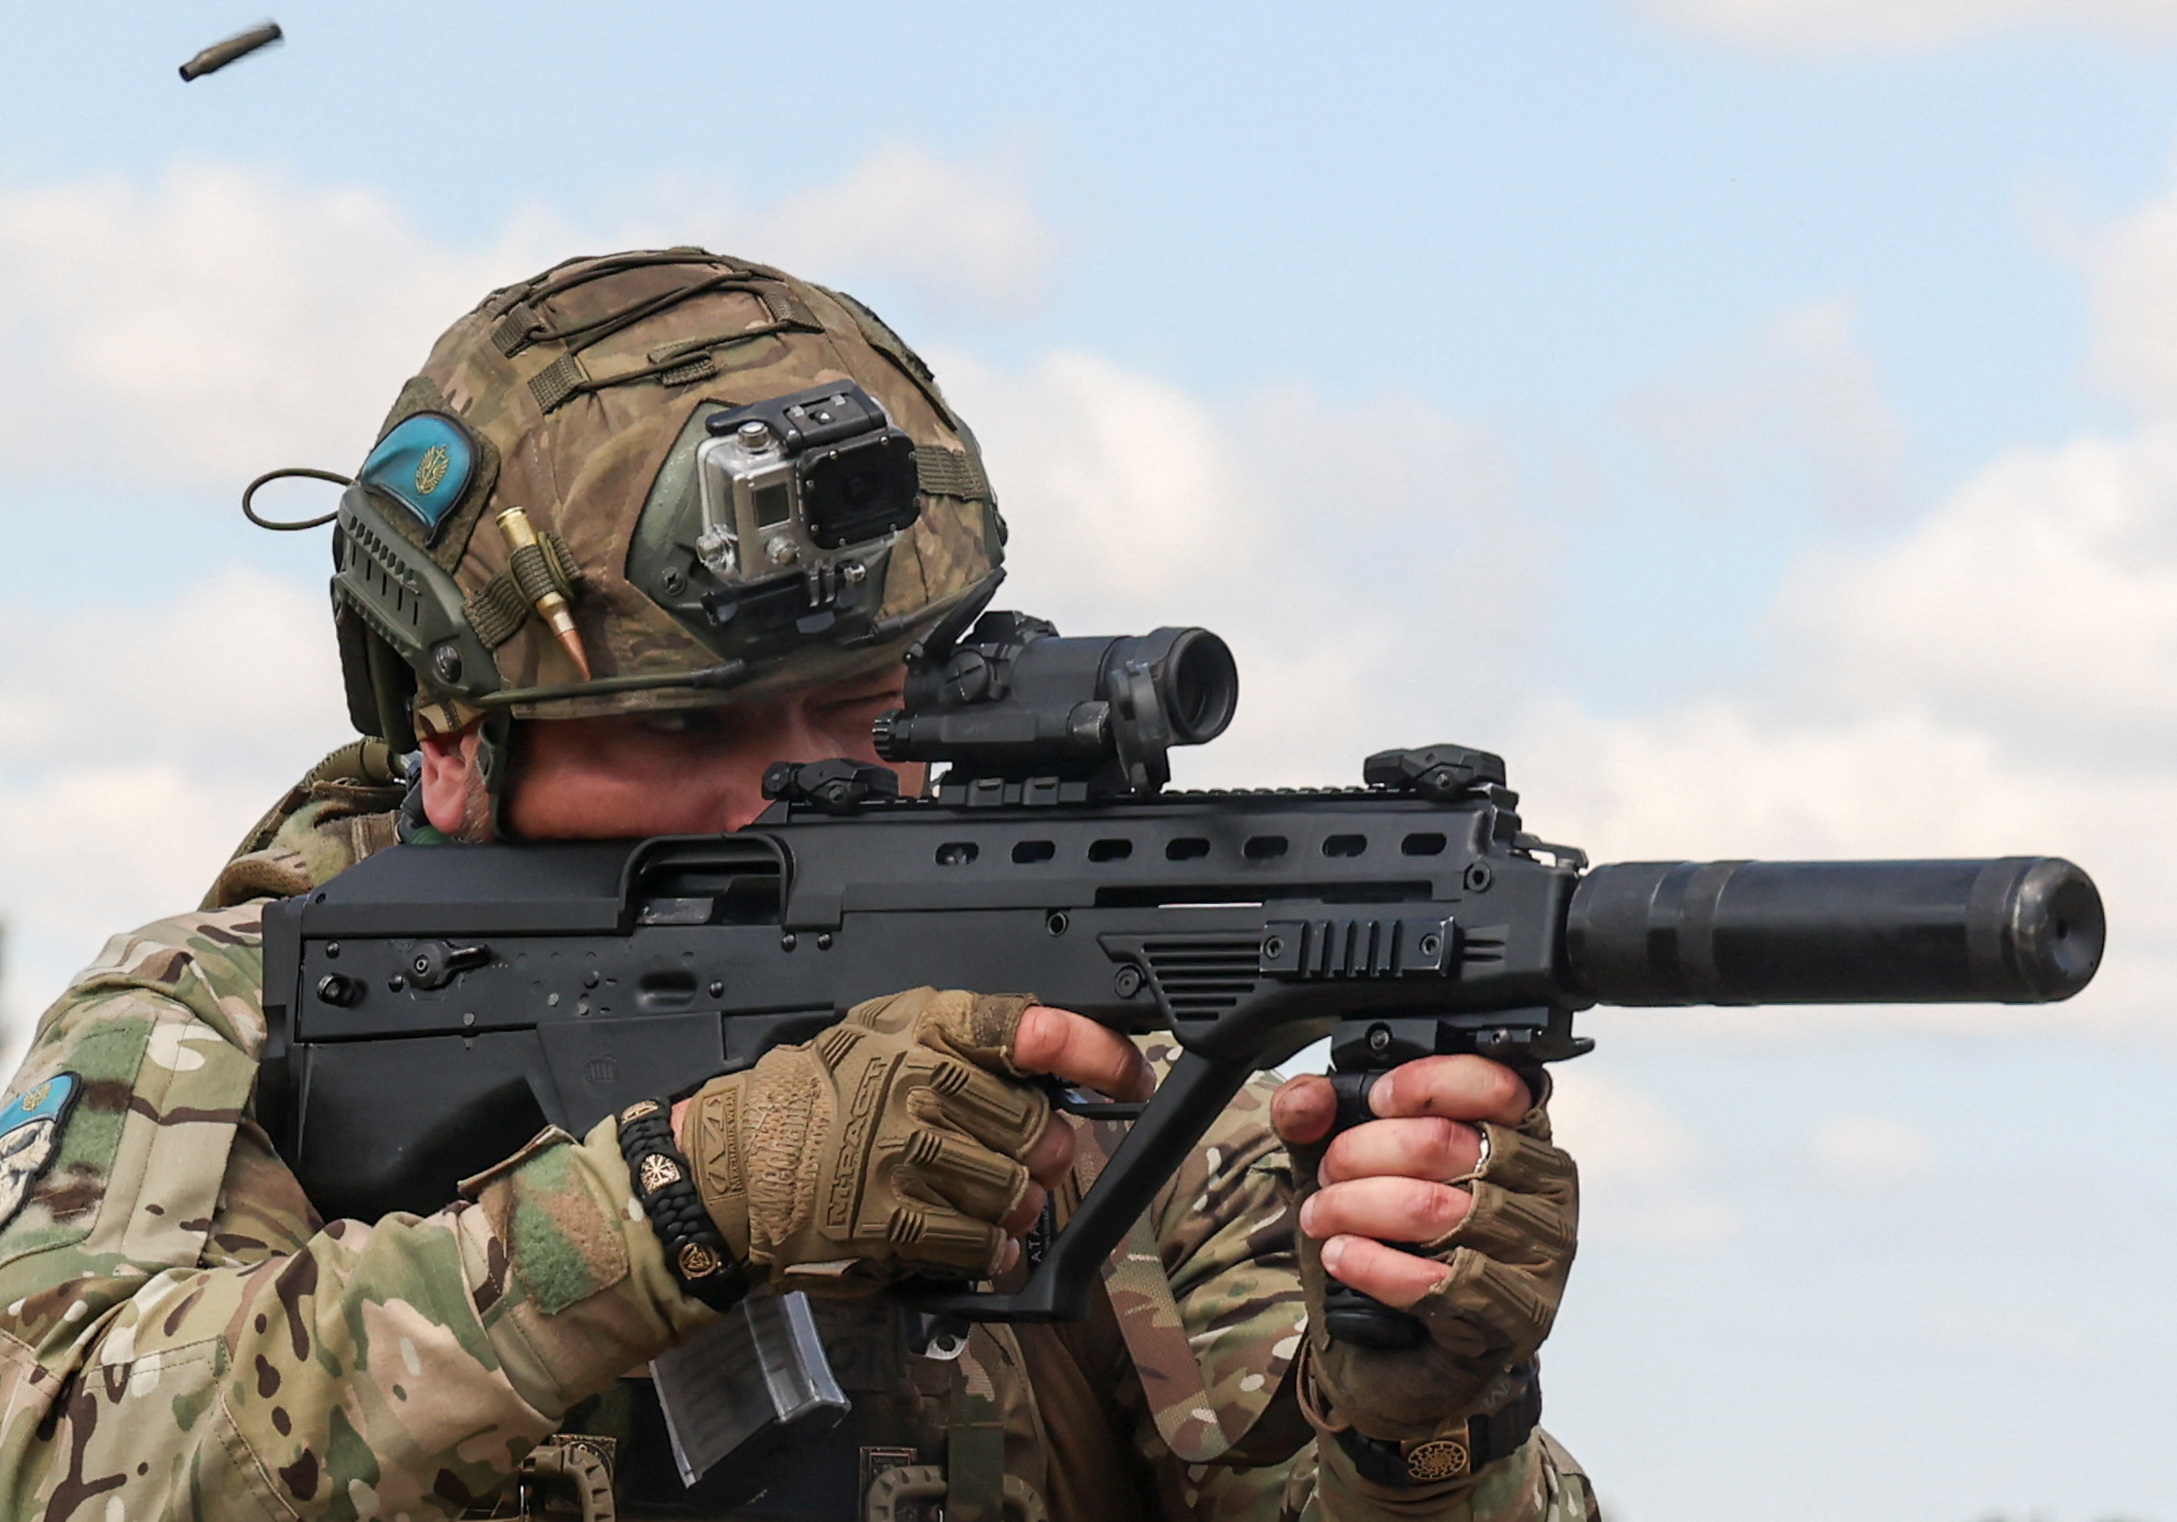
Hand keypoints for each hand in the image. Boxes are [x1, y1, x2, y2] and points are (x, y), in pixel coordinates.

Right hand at [671, 991, 1148, 1286]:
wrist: (739, 1166)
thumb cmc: (816, 1098)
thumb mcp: (885, 1032)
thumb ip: (965, 1042)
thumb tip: (1052, 1067)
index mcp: (927, 1028)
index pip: (1031, 1028)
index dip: (1095, 1052)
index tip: (1132, 1077)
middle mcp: (922, 1083)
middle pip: (1039, 1126)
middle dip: (1044, 1151)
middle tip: (1024, 1159)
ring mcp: (908, 1153)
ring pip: (1018, 1188)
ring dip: (1017, 1205)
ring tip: (986, 1200)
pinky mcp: (897, 1219)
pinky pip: (983, 1240)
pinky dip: (993, 1250)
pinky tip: (980, 1242)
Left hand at [1271, 1056, 1577, 1441]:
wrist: (1396, 1353)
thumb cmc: (1387, 1245)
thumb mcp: (1343, 1168)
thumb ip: (1318, 1121)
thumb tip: (1307, 1098)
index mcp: (1520, 1135)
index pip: (1498, 1085)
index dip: (1428, 1083)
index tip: (1375, 1100)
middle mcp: (1545, 1189)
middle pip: (1446, 1142)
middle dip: (1361, 1152)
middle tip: (1326, 1173)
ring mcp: (1539, 1255)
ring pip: (1435, 1207)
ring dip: (1356, 1208)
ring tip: (1319, 1217)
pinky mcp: (1517, 1317)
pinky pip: (1440, 1280)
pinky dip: (1375, 1264)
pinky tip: (1340, 1256)